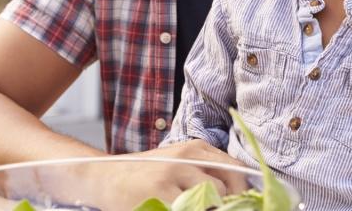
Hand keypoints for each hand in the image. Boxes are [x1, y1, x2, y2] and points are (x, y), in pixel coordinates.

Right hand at [69, 141, 248, 210]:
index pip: (236, 170)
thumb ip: (206, 174)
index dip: (245, 193)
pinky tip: (170, 208)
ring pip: (211, 202)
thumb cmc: (144, 174)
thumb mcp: (177, 164)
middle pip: (227, 189)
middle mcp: (187, 156)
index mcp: (196, 148)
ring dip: (204, 209)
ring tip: (184, 206)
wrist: (104, 176)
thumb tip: (241, 196)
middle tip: (216, 209)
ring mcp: (173, 174)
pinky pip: (188, 210)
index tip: (247, 206)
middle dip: (227, 206)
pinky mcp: (159, 192)